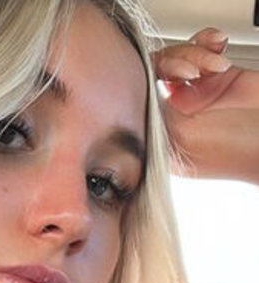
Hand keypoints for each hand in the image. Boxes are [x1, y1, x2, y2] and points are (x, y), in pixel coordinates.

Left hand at [152, 28, 258, 183]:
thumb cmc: (234, 152)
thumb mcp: (184, 138)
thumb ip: (156, 116)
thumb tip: (137, 97)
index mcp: (160, 132)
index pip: (140, 97)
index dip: (151, 78)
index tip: (174, 77)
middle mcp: (174, 112)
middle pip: (157, 72)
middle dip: (175, 62)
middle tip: (193, 71)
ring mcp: (194, 93)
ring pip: (178, 57)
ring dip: (194, 52)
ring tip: (216, 65)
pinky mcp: (216, 78)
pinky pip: (200, 50)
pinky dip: (206, 42)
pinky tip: (217, 45)